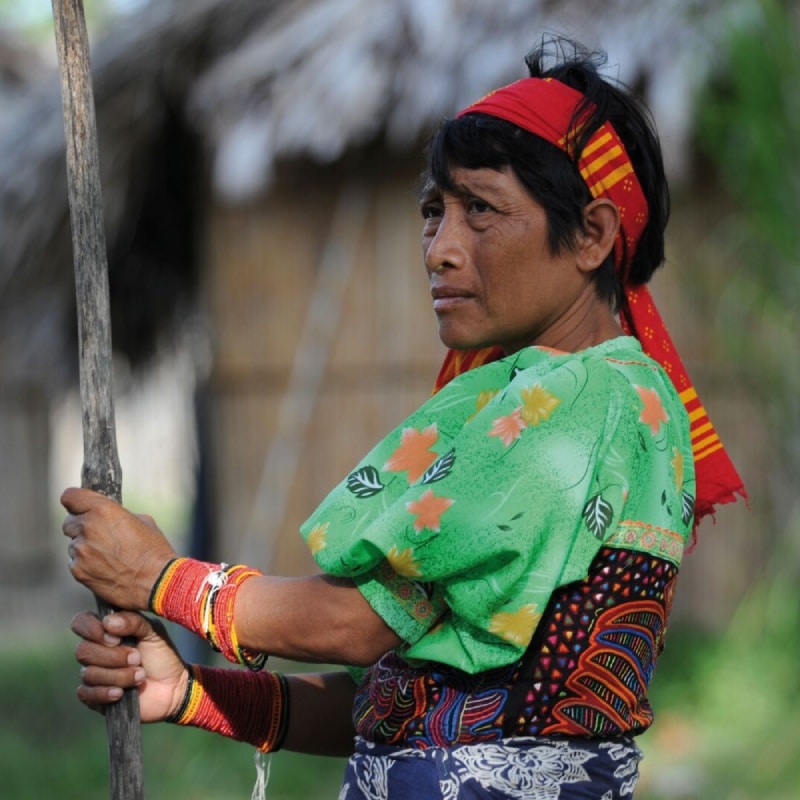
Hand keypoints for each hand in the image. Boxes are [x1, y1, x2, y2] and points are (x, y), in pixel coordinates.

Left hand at [62, 487, 175, 609]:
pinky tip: (106, 569)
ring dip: (85, 547)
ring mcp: (81, 551)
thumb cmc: (154, 551)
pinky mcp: (78, 571)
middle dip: (81, 526)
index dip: (75, 501)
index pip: (70, 496)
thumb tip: (108, 517)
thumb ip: (118, 515)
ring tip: (108, 556)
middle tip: (99, 535)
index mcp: (103, 510)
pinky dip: (86, 564)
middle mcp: (87, 528)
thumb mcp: (143, 521)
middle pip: (69, 522)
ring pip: (73, 544)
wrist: (156, 583)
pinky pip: (75, 562)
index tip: (81, 506)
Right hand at [72, 610, 188, 722]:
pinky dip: (105, 693)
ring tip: (140, 676)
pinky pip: (86, 694)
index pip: (81, 623)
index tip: (117, 638)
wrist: (172, 687)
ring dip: (118, 675)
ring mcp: (93, 675)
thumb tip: (107, 622)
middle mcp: (96, 651)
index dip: (92, 630)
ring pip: (89, 673)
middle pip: (82, 650)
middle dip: (113, 656)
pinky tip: (121, 693)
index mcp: (107, 631)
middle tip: (137, 658)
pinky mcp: (94, 697)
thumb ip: (133, 622)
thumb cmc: (162, 655)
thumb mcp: (153, 632)